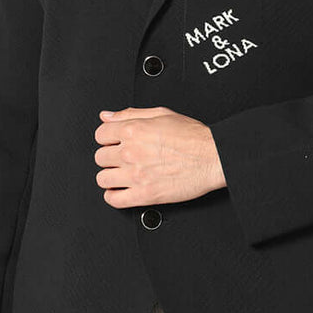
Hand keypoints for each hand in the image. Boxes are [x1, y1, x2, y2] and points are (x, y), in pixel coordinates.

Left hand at [94, 105, 225, 208]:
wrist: (212, 157)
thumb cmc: (193, 137)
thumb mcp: (161, 113)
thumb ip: (130, 113)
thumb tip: (107, 116)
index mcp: (133, 130)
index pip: (100, 134)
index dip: (107, 138)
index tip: (113, 142)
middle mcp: (131, 152)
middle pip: (99, 157)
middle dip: (109, 157)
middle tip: (122, 158)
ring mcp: (136, 175)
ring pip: (102, 179)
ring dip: (110, 176)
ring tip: (121, 174)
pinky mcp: (144, 195)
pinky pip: (114, 199)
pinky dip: (113, 196)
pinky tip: (121, 190)